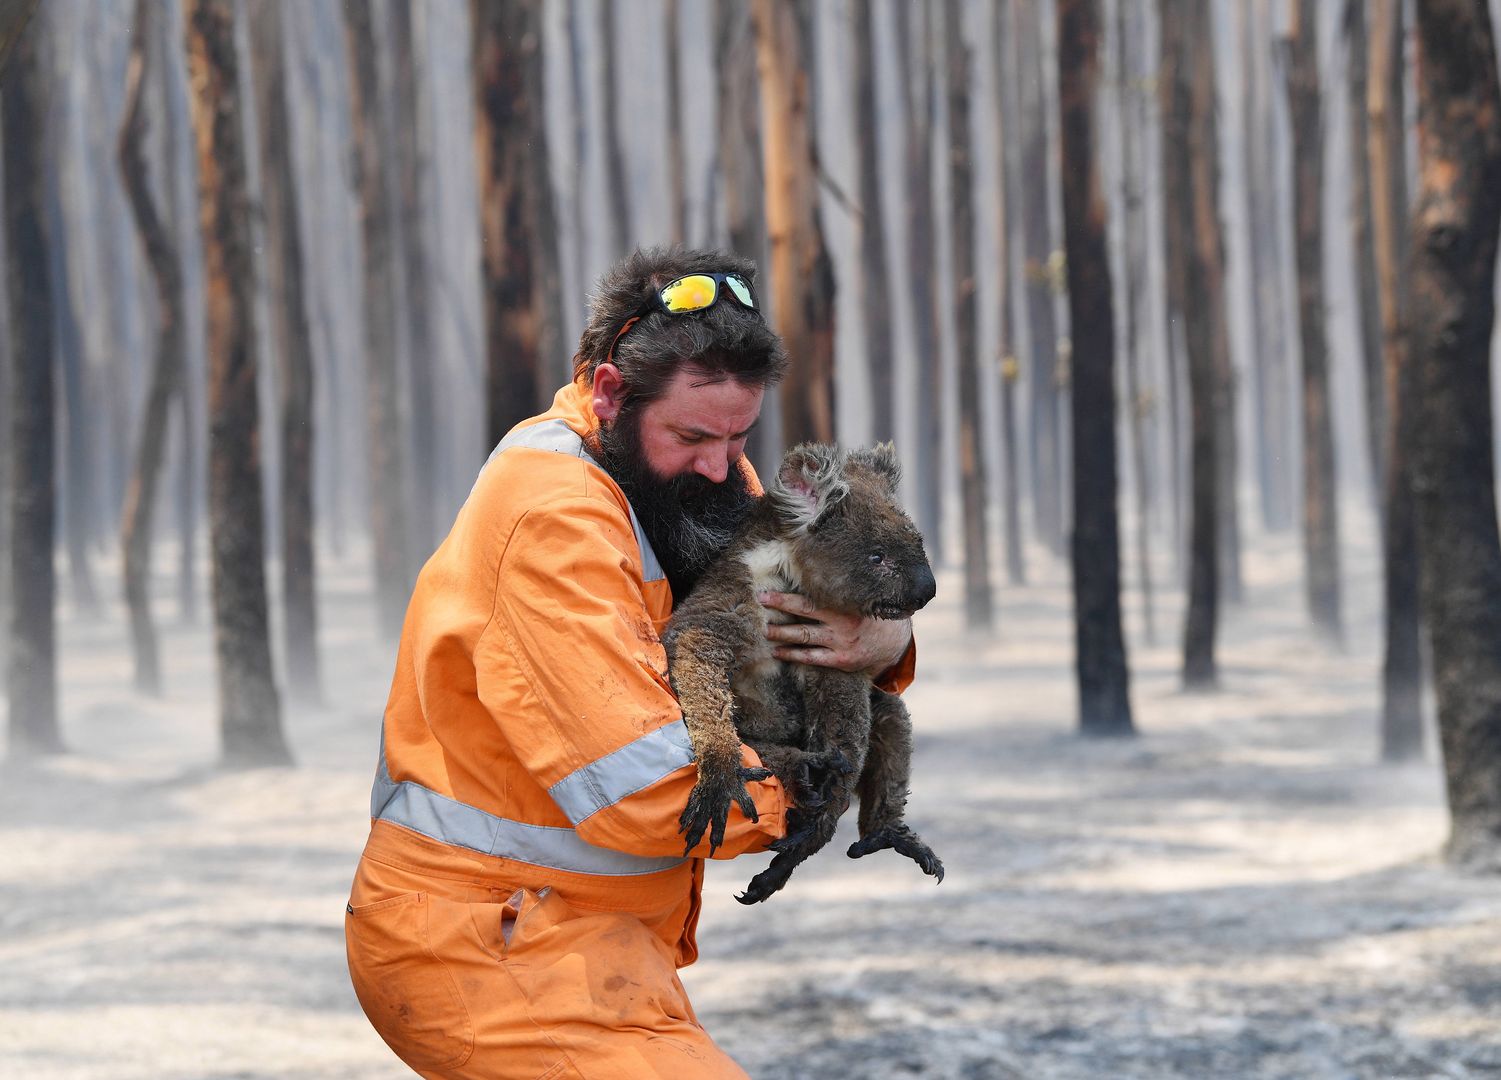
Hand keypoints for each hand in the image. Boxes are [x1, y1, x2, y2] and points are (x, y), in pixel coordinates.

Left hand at [758, 591, 911, 677]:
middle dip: (779, 609)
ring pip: (805, 638)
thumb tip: (813, 565)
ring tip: (764, 630)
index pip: (810, 598)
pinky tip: (778, 652)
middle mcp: (843, 623)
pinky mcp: (841, 660)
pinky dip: (793, 655)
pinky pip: (812, 658)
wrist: (893, 642)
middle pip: (804, 615)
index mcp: (846, 604)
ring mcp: (841, 643)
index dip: (785, 597)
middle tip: (759, 605)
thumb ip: (840, 588)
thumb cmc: (870, 613)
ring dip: (782, 634)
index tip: (765, 593)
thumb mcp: (861, 597)